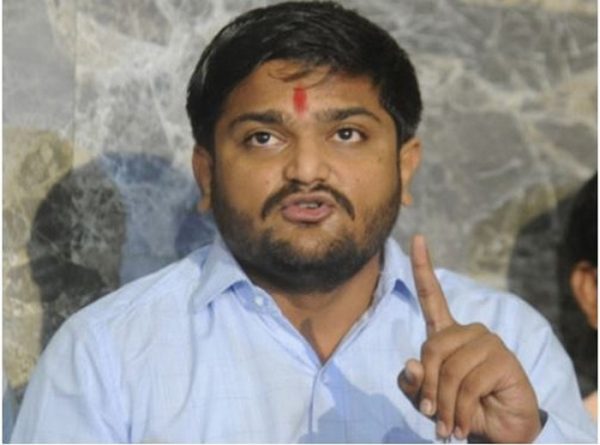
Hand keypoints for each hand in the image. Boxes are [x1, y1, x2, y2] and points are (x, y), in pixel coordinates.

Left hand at [397, 235, 540, 442]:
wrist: (500, 431)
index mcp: (447, 334)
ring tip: (451, 423)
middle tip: (434, 414)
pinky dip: (461, 410)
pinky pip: (467, 384)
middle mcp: (468, 331)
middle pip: (431, 347)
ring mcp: (488, 341)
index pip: (432, 296)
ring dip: (445, 404)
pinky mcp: (503, 359)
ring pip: (448, 369)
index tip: (417, 238)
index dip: (422, 268)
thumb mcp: (428, 399)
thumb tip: (411, 364)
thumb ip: (414, 384)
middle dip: (428, 387)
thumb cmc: (459, 409)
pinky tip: (467, 422)